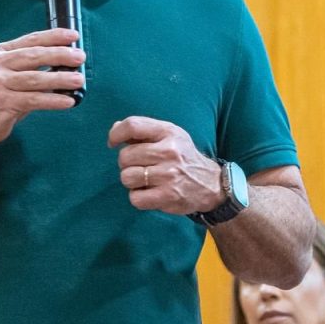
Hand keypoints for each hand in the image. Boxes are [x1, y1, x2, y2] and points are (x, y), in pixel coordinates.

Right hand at [0, 28, 84, 143]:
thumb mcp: (11, 76)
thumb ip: (32, 68)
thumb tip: (67, 63)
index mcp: (2, 54)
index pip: (31, 40)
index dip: (54, 36)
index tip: (73, 35)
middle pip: (34, 56)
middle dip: (60, 55)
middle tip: (80, 57)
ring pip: (35, 78)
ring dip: (60, 78)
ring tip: (79, 79)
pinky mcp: (3, 103)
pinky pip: (33, 100)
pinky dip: (53, 100)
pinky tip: (68, 101)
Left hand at [107, 116, 222, 214]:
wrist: (211, 184)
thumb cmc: (183, 157)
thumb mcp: (169, 136)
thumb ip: (143, 131)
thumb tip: (116, 128)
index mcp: (168, 132)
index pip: (133, 125)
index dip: (116, 134)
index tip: (113, 143)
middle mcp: (169, 151)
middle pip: (125, 156)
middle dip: (126, 163)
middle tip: (138, 166)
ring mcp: (169, 175)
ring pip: (127, 177)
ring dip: (131, 181)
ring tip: (145, 180)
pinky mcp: (168, 196)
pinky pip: (135, 198)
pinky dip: (138, 197)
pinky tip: (149, 192)